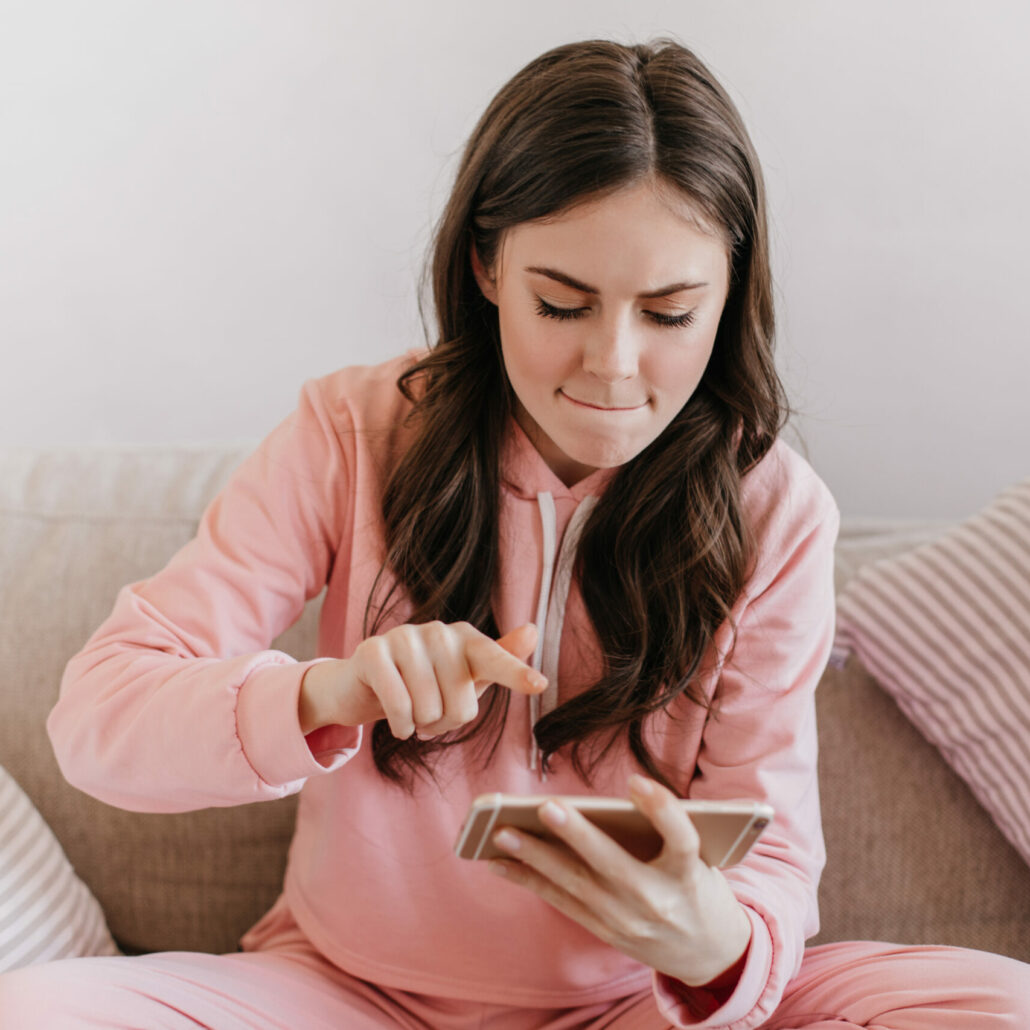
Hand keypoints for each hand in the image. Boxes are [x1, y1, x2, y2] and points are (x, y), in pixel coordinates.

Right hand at [298, 621, 545, 737]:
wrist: (361, 685)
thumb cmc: (423, 684)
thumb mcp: (464, 677)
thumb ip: (499, 661)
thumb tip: (533, 630)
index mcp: (464, 638)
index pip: (494, 658)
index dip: (515, 673)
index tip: (539, 684)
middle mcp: (438, 631)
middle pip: (462, 705)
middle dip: (445, 724)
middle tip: (430, 715)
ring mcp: (404, 637)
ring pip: (429, 709)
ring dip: (420, 726)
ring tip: (412, 714)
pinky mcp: (373, 651)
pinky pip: (399, 705)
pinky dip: (400, 725)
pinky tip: (397, 723)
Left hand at [488, 774, 752, 986]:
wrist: (710, 954)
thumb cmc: (698, 886)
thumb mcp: (698, 859)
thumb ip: (665, 832)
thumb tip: (606, 800)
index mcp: (690, 874)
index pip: (681, 838)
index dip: (661, 808)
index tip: (636, 780)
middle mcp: (658, 901)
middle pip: (613, 864)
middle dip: (577, 835)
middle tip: (545, 807)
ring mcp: (628, 920)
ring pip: (576, 885)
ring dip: (536, 857)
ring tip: (502, 832)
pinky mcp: (606, 931)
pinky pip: (563, 903)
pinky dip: (530, 881)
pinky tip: (500, 863)